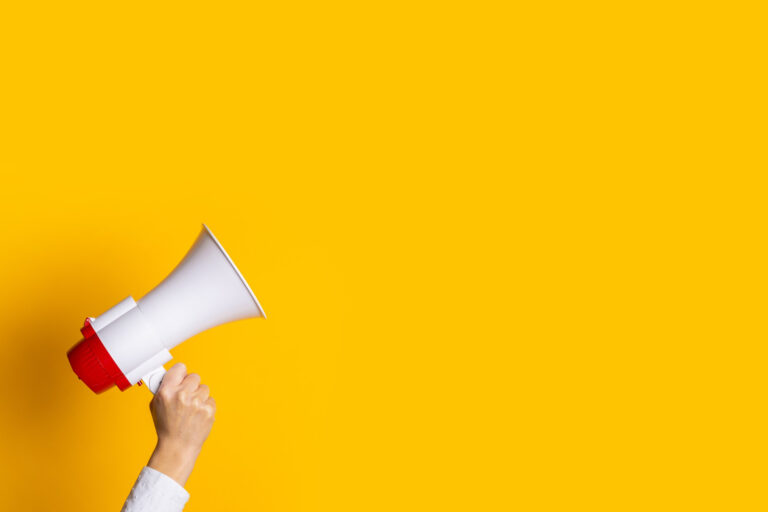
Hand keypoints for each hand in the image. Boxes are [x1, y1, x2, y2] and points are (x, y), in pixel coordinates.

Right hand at [146, 363, 215, 486]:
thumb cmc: (166, 427)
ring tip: (191, 409)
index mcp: (167, 392)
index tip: (182, 376)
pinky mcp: (208, 410)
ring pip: (204, 388)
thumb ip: (165, 388)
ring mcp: (197, 403)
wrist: (178, 447)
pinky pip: (211, 400)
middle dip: (191, 385)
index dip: (181, 373)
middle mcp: (182, 395)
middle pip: (194, 377)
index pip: (180, 368)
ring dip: (199, 396)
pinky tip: (197, 416)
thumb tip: (172, 375)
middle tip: (187, 396)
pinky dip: (206, 406)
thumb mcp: (156, 406)